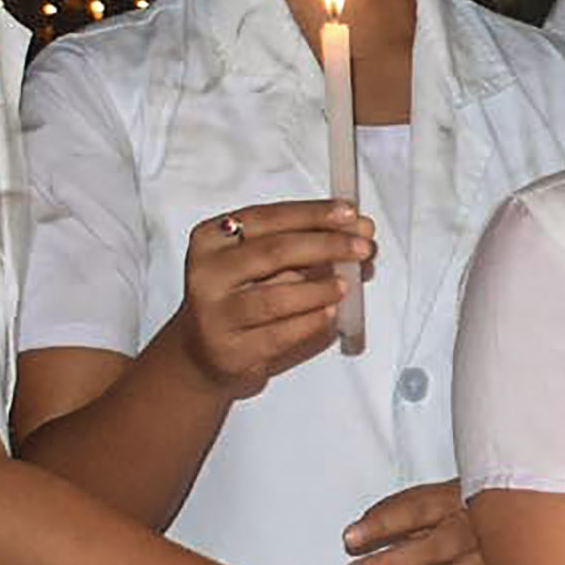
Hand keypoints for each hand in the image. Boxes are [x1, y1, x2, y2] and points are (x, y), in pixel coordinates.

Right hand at [159, 200, 367, 397]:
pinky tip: (329, 313)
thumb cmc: (238, 298)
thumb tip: (357, 231)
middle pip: (274, 252)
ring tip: (345, 284)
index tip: (350, 212)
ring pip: (276, 298)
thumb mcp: (258, 263)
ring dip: (319, 288)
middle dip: (326, 246)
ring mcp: (216, 314)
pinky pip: (280, 334)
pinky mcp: (232, 351)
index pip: (268, 217)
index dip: (312, 213)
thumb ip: (301, 244)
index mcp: (212, 239)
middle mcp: (208, 273)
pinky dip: (311, 321)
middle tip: (362, 247)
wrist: (202, 352)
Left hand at [340, 481, 497, 564]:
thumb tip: (356, 535)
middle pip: (435, 547)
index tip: (349, 539)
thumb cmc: (465, 520)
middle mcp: (482, 531)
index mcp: (462, 500)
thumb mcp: (435, 502)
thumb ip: (397, 513)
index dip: (381, 525)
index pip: (418, 509)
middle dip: (390, 564)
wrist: (521, 537)